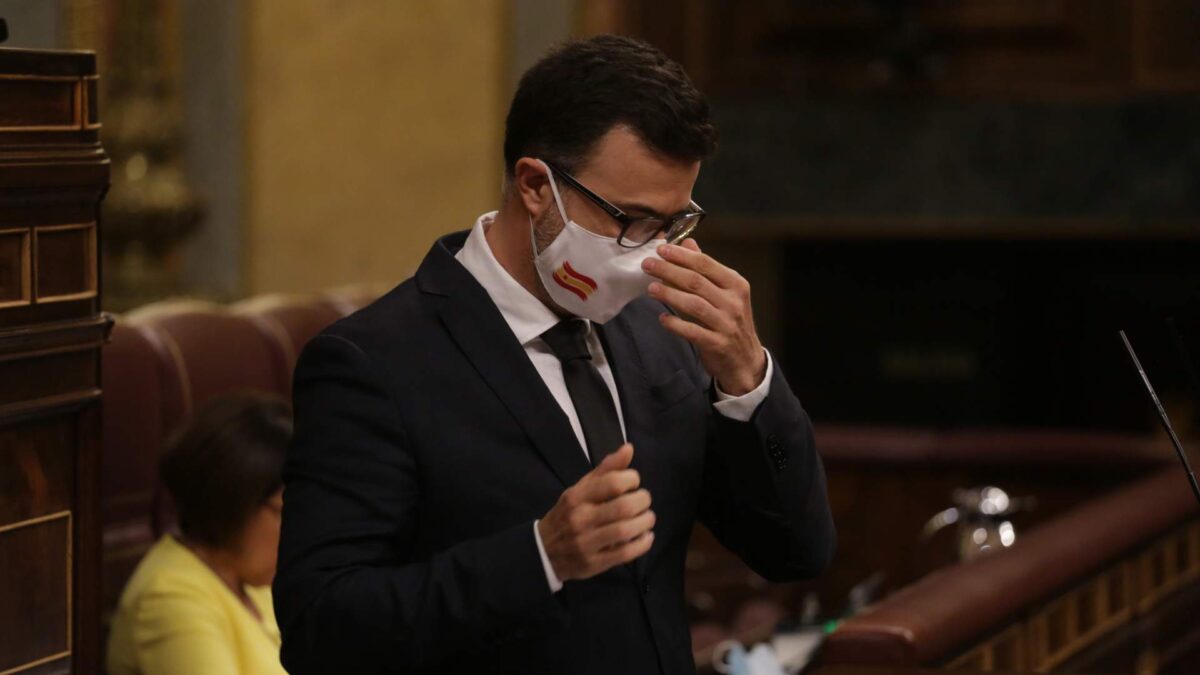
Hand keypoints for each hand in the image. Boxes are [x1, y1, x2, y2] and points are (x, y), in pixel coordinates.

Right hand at [537, 444, 654, 581]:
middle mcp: (580, 519)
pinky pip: (625, 553)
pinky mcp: (593, 563)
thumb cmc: (568, 515)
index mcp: (577, 497)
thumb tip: (629, 448)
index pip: (613, 483)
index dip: (632, 479)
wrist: (544, 551)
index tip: (634, 482)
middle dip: (643, 501)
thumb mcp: (580, 489)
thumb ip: (606, 470)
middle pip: (624, 507)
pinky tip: (645, 537)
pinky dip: (642, 544)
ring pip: (626, 531)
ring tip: (647, 518)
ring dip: (645, 522)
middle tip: (644, 501)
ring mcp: (586, 543)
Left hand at [642, 238, 766, 394]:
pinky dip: (675, 324)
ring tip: (651, 288)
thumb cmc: (731, 322)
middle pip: (696, 281)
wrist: (746, 360)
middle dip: (669, 271)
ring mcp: (726, 324)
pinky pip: (692, 331)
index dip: (681, 256)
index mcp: (736, 285)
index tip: (661, 249)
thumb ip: (706, 269)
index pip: (706, 264)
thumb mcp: (726, 293)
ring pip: (694, 304)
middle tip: (648, 265)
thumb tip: (688, 244)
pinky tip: (662, 318)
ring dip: (669, 294)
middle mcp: (733, 302)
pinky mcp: (717, 344)